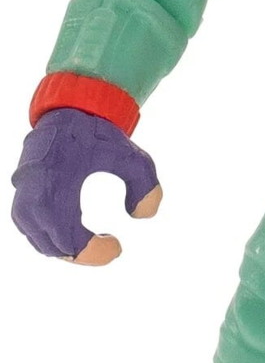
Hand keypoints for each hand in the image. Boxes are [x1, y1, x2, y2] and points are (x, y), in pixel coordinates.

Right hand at [11, 107, 160, 264]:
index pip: (70, 239)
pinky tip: (74, 234)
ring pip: (38, 240)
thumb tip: (143, 215)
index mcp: (57, 183)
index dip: (95, 253)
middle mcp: (33, 191)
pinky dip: (51, 237)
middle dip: (83, 254)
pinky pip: (29, 228)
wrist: (67, 109)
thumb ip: (146, 187)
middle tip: (109, 248)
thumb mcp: (133, 157)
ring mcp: (22, 192)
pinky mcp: (19, 191)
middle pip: (53, 246)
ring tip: (94, 243)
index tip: (117, 247)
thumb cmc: (100, 133)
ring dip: (66, 248)